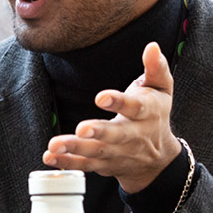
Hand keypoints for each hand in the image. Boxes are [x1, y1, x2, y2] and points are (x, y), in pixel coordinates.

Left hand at [42, 41, 182, 194]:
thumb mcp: (162, 90)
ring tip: (54, 145)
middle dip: (98, 132)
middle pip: (115, 135)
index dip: (119, 102)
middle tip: (81, 128)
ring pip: (96, 152)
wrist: (158, 159)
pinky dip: (67, 163)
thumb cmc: (155, 115)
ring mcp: (117, 152)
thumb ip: (156, 68)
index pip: (134, 107)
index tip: (101, 97)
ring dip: (75, 149)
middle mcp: (132, 136)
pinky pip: (85, 165)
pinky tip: (50, 157)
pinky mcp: (104, 164)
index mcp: (146, 113)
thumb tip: (152, 47)